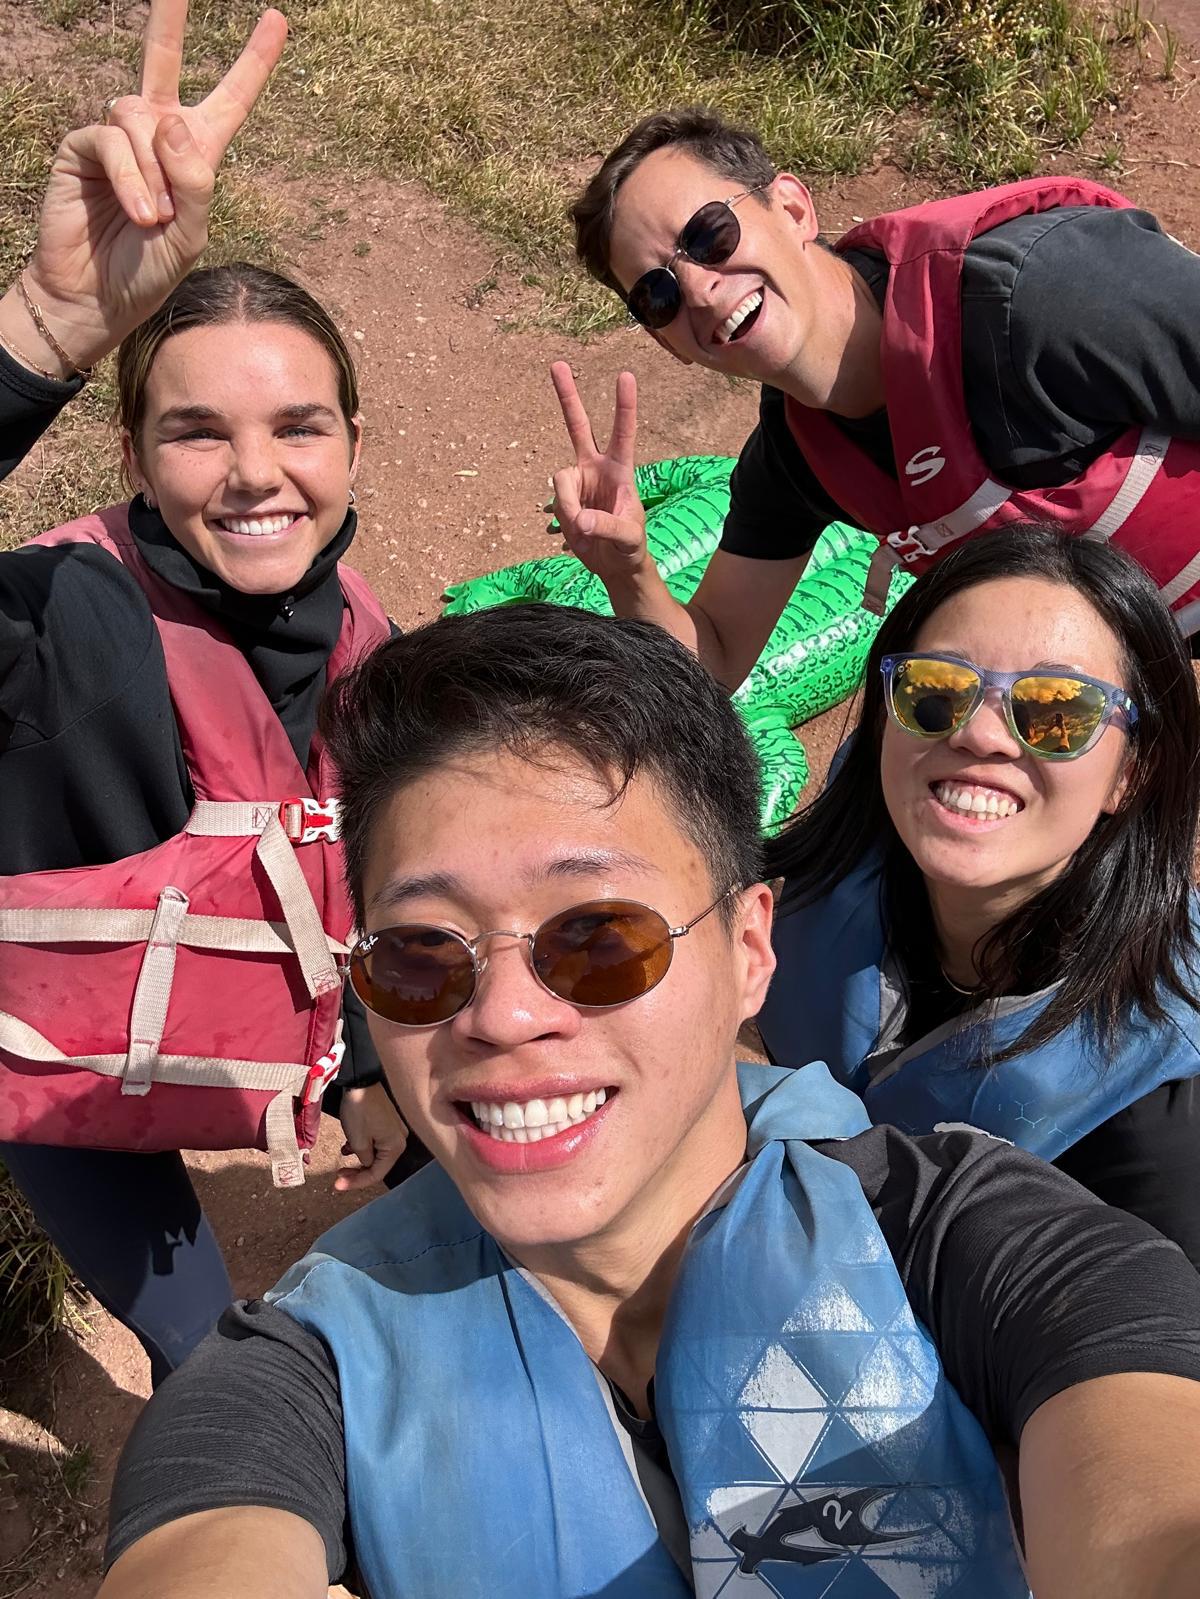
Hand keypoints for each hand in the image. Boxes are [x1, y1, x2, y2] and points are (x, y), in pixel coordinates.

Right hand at [7, 0, 286, 373]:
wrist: (96, 298)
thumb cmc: (148, 273)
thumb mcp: (191, 234)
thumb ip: (195, 181)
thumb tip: (171, 119)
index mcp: (195, 155)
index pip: (229, 99)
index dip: (253, 62)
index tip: (277, 19)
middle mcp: (155, 135)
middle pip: (163, 61)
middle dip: (168, 18)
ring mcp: (117, 137)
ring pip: (142, 119)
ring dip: (154, 174)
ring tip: (153, 218)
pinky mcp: (82, 147)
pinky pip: (114, 141)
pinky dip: (132, 179)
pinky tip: (139, 213)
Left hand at [334, 1083, 408, 1191]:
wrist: (361, 1081)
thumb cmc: (360, 1111)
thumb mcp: (358, 1140)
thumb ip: (363, 1159)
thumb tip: (366, 1162)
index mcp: (395, 1147)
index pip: (377, 1174)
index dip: (357, 1182)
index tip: (337, 1185)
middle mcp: (400, 1140)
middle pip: (378, 1165)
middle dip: (358, 1172)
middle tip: (338, 1176)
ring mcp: (394, 1130)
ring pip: (376, 1153)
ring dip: (358, 1160)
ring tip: (341, 1163)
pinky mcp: (387, 1122)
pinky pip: (376, 1142)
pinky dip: (362, 1147)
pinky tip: (348, 1147)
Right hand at [549, 361, 649, 586]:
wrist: (615, 565)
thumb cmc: (630, 547)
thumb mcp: (628, 538)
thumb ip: (607, 526)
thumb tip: (579, 520)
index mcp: (620, 470)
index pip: (623, 432)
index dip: (624, 406)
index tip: (626, 375)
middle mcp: (596, 468)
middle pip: (578, 426)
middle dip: (567, 397)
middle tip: (557, 364)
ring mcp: (578, 482)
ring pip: (560, 481)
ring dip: (567, 506)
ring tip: (582, 530)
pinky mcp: (564, 500)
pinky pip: (556, 503)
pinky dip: (565, 520)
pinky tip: (578, 534)